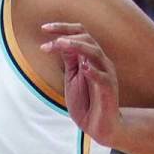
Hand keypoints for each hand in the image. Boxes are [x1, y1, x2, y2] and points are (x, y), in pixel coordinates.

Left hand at [40, 22, 120, 145]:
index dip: (63, 28)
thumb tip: (59, 42)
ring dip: (77, 46)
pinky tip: (84, 68)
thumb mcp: (73, 77)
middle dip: (66, 36)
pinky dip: (94, 72)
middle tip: (47, 41)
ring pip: (95, 53)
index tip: (43, 28)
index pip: (80, 34)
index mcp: (90, 57)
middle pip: (87, 38)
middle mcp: (100, 62)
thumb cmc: (86, 101)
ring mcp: (106, 74)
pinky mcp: (109, 90)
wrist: (100, 125)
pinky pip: (103, 78)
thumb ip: (69, 60)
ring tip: (60, 44)